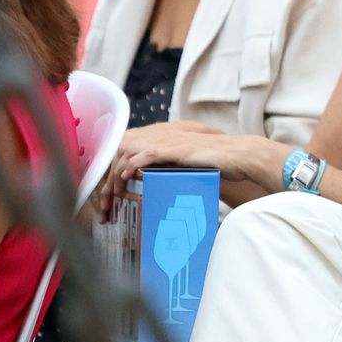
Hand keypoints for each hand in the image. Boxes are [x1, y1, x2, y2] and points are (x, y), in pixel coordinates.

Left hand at [98, 120, 221, 219]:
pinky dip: (133, 164)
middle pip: (119, 151)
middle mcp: (160, 137)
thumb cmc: (213, 164)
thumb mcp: (183, 166)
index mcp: (159, 140)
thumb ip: (166, 171)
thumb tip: (151, 191)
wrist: (236, 156)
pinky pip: (147, 153)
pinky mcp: (176, 148)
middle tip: (105, 203)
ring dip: (116, 176)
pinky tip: (127, 177)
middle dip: (107, 178)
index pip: (123, 150)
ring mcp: (167, 141)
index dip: (110, 172)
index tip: (106, 195)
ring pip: (128, 152)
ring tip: (113, 197)